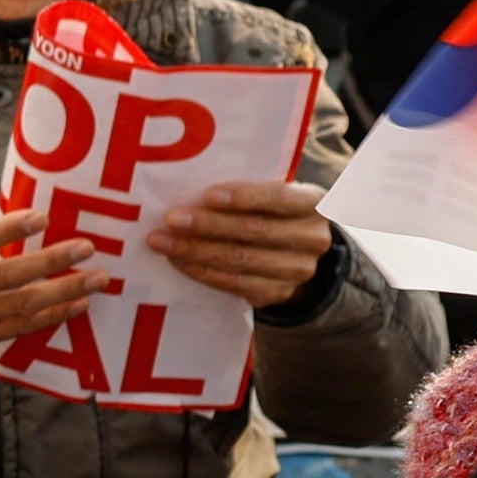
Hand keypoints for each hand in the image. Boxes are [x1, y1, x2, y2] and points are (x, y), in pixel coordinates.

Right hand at [0, 145, 99, 372]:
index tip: (42, 216)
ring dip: (63, 293)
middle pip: (11, 276)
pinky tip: (76, 306)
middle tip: (88, 247)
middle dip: (53, 262)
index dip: (11, 230)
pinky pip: (18, 329)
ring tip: (97, 280)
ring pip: (22, 306)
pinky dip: (49, 319)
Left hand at [149, 178, 334, 311]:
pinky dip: (201, 272)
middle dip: (208, 226)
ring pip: (240, 261)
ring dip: (195, 251)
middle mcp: (311, 239)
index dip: (243, 197)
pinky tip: (177, 261)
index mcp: (313, 204)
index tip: (208, 195)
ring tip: (162, 241)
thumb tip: (190, 183)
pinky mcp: (276, 294)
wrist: (297, 253)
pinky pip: (233, 284)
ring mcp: (296, 271)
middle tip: (171, 219)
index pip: (278, 198)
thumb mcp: (274, 194)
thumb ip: (248, 190)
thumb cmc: (274, 211)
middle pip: (254, 232)